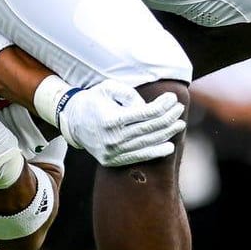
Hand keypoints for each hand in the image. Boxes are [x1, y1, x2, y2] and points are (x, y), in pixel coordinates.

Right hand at [57, 79, 185, 166]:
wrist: (72, 121)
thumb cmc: (94, 100)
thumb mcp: (108, 88)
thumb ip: (129, 94)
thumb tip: (148, 106)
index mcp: (112, 119)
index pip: (146, 113)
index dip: (163, 105)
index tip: (173, 97)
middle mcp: (113, 138)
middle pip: (150, 129)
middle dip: (168, 118)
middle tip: (179, 109)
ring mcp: (113, 152)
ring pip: (147, 143)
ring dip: (167, 134)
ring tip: (179, 125)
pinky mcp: (112, 161)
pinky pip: (139, 157)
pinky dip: (155, 152)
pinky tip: (168, 146)